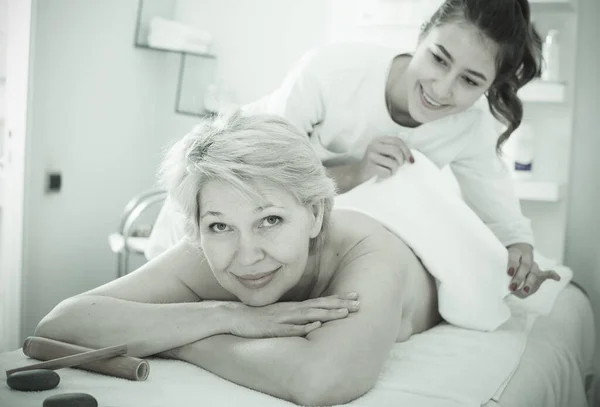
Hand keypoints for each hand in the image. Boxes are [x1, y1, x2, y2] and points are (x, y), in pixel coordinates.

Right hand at [229, 292, 359, 338]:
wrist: (233, 317)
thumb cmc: (257, 318)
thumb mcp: (279, 314)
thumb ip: (294, 316)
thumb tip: (313, 319)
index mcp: (293, 307)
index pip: (320, 302)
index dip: (338, 300)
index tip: (355, 296)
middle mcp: (291, 310)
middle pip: (319, 306)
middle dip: (340, 305)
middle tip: (359, 303)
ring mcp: (282, 318)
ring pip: (309, 315)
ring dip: (327, 314)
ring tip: (345, 313)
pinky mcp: (273, 328)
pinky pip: (290, 328)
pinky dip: (303, 327)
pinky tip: (315, 326)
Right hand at [351, 136, 413, 185]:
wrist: (359, 175)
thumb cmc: (376, 165)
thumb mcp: (386, 154)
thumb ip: (397, 151)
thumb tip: (415, 154)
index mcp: (379, 140)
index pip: (398, 141)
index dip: (407, 151)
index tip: (410, 161)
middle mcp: (374, 145)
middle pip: (396, 151)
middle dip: (401, 161)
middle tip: (398, 167)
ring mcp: (370, 155)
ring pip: (393, 162)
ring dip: (395, 170)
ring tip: (390, 171)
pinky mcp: (369, 166)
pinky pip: (387, 171)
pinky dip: (388, 175)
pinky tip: (383, 175)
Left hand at [506, 243, 560, 297]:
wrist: (518, 253)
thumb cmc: (506, 262)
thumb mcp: (502, 262)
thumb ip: (501, 271)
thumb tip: (496, 284)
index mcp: (515, 253)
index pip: (514, 258)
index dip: (512, 265)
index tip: (509, 273)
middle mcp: (526, 258)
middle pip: (524, 267)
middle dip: (519, 278)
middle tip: (512, 287)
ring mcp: (533, 265)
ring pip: (533, 273)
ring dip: (529, 283)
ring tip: (524, 292)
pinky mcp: (539, 272)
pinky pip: (547, 273)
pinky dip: (552, 275)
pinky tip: (557, 278)